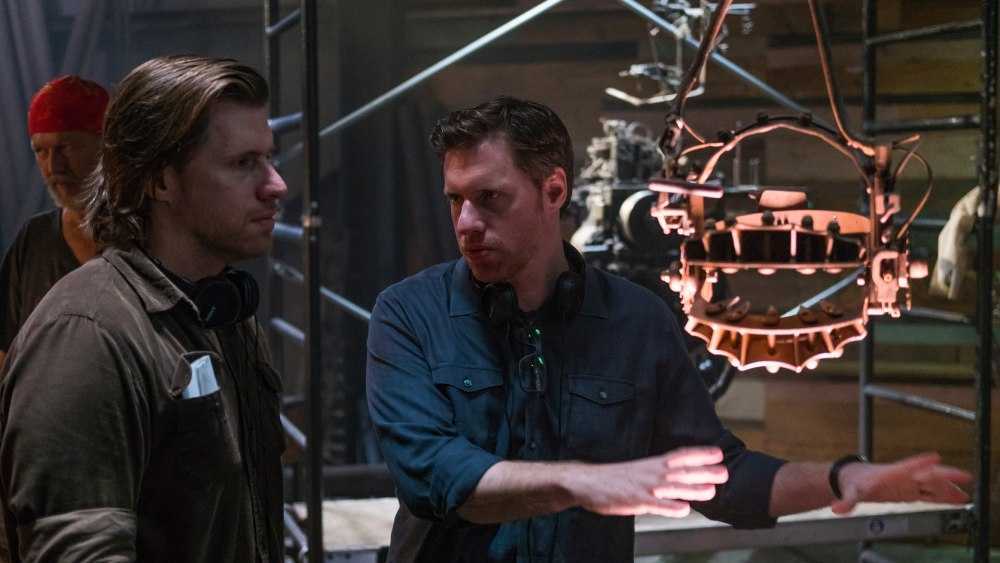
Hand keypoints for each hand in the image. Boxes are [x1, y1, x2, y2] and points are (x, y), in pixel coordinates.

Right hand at [573, 446, 728, 517]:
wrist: (588, 482)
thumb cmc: (615, 477)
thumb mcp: (640, 469)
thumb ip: (660, 473)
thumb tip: (682, 479)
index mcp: (653, 463)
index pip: (681, 455)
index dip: (700, 454)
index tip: (718, 453)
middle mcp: (652, 473)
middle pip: (683, 471)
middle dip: (705, 471)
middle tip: (724, 472)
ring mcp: (646, 488)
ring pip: (674, 488)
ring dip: (694, 489)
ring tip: (712, 491)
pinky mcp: (637, 502)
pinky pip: (658, 505)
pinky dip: (671, 507)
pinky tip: (684, 509)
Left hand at [831, 452, 971, 514]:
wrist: (853, 478)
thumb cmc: (853, 482)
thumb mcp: (850, 492)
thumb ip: (847, 502)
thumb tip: (837, 509)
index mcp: (889, 474)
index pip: (906, 466)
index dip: (920, 462)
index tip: (935, 457)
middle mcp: (902, 477)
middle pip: (926, 475)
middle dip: (945, 475)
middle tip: (964, 476)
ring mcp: (908, 484)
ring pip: (932, 485)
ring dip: (948, 488)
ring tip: (964, 495)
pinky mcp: (910, 492)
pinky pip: (930, 495)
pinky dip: (944, 497)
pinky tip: (957, 499)